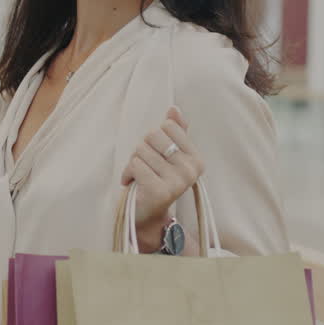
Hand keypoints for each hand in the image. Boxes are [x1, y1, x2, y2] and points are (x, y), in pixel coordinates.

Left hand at [120, 106, 203, 250]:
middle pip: (152, 135)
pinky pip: (135, 164)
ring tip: (139, 176)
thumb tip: (174, 109)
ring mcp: (177, 182)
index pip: (168, 126)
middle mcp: (190, 171)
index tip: (155, 154)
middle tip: (144, 165)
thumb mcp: (168, 156)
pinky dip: (127, 173)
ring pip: (140, 150)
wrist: (147, 216)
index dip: (154, 137)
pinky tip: (132, 183)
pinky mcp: (159, 191)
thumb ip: (175, 133)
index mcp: (196, 160)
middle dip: (141, 148)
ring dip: (132, 162)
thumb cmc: (156, 180)